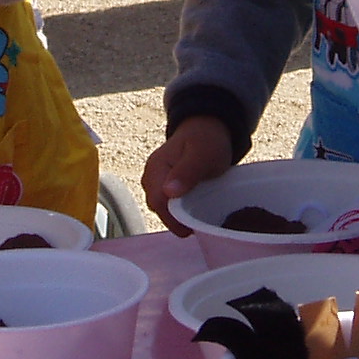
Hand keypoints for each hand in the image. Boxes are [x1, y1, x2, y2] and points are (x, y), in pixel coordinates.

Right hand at [143, 116, 233, 233]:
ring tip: (196, 218)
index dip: (172, 219)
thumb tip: (169, 192)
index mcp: (156, 167)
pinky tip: (192, 210)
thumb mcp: (203, 154)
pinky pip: (166, 204)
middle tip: (198, 225)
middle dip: (175, 220)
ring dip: (176, 216)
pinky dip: (178, 210)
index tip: (191, 229)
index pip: (158, 201)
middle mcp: (151, 175)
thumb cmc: (206, 140)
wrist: (207, 129)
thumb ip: (188, 171)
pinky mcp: (163, 185)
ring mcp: (155, 181)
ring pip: (161, 208)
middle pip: (157, 207)